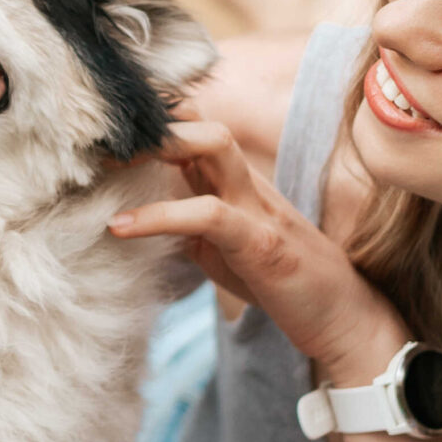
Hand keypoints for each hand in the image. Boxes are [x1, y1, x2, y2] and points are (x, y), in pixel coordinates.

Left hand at [107, 120, 406, 381]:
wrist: (344, 320)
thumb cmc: (283, 284)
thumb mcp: (223, 249)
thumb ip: (186, 226)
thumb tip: (132, 219)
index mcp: (239, 183)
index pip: (196, 130)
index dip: (153, 123)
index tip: (103, 132)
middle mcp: (248, 184)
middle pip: (203, 121)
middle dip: (152, 121)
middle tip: (97, 139)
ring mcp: (258, 208)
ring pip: (213, 146)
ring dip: (158, 145)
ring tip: (104, 164)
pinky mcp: (262, 242)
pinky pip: (207, 213)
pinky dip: (159, 215)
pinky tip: (120, 227)